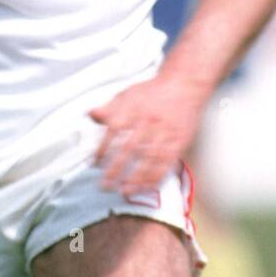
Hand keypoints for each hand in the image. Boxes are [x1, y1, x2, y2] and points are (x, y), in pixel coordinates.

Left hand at [88, 75, 204, 195]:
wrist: (184, 84)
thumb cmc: (154, 92)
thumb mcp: (128, 94)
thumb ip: (109, 107)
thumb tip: (91, 114)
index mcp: (134, 108)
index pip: (114, 130)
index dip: (103, 148)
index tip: (95, 163)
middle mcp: (149, 121)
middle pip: (131, 148)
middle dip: (117, 169)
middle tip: (105, 185)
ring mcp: (166, 131)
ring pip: (150, 158)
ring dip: (137, 177)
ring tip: (125, 191)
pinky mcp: (179, 140)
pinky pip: (168, 162)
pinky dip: (157, 176)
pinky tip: (147, 186)